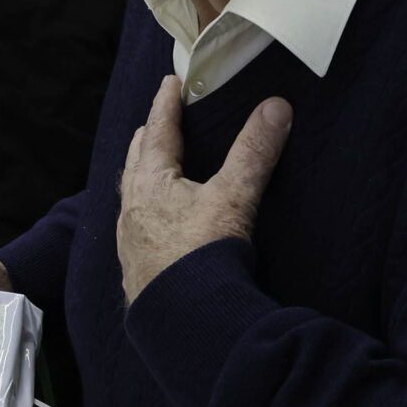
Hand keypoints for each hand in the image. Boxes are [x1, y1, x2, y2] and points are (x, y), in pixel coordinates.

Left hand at [117, 78, 290, 302]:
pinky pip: (136, 231)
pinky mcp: (138, 272)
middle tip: (156, 122)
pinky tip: (155, 228)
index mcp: (150, 184)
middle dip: (148, 139)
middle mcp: (132, 210)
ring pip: (132, 198)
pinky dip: (145, 215)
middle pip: (136, 163)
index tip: (169, 84)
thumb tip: (275, 108)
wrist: (185, 322)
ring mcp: (131, 243)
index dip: (165, 105)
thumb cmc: (202, 257)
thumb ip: (254, 152)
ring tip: (153, 172)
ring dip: (142, 178)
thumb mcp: (233, 198)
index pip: (157, 132)